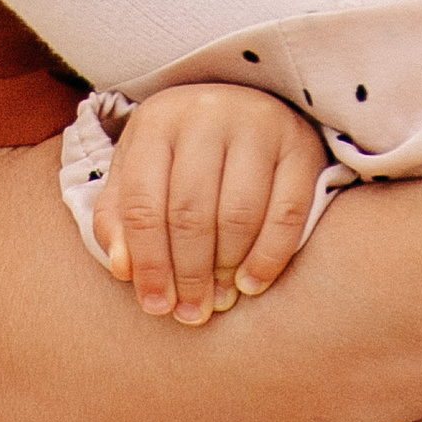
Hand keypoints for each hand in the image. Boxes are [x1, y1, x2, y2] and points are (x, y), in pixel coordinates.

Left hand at [92, 83, 329, 325]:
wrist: (249, 108)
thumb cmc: (185, 156)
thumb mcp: (142, 174)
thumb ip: (120, 219)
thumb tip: (122, 268)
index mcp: (158, 121)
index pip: (144, 204)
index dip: (148, 264)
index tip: (157, 306)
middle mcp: (207, 114)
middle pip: (190, 213)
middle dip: (189, 274)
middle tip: (192, 312)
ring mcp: (258, 125)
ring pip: (238, 215)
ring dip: (227, 269)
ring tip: (220, 300)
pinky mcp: (300, 144)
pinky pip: (286, 213)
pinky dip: (269, 257)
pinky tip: (252, 284)